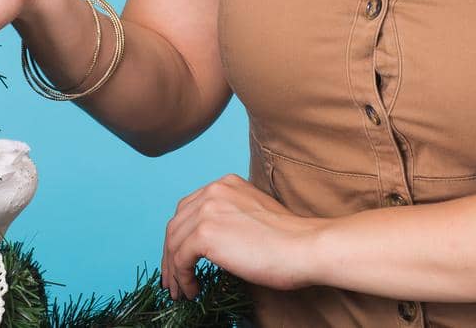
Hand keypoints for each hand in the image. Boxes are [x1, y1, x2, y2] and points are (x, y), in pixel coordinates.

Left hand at [161, 174, 324, 300]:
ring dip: (173, 270)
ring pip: (173, 242)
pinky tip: (192, 290)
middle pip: (176, 224)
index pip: (189, 209)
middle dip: (170, 254)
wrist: (304, 247)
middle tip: (172, 279)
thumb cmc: (289, 240)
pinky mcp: (205, 233)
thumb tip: (213, 243)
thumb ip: (231, 218)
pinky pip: (180, 258)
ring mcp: (207, 210)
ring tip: (180, 291)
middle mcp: (213, 190)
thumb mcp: (254, 215)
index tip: (180, 258)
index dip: (180, 236)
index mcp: (225, 184)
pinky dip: (182, 277)